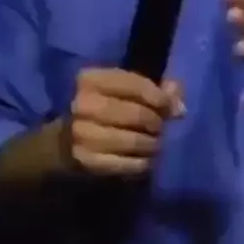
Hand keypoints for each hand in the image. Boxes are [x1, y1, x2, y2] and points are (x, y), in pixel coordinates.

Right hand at [69, 68, 184, 176]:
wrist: (65, 140)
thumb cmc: (103, 108)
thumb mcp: (122, 90)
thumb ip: (154, 89)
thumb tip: (178, 102)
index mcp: (91, 79)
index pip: (135, 84)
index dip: (160, 97)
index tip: (174, 109)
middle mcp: (83, 104)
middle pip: (137, 114)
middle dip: (157, 123)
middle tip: (163, 129)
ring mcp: (82, 134)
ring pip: (132, 141)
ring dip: (152, 144)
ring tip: (157, 144)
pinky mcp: (86, 161)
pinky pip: (125, 164)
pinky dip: (142, 163)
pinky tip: (147, 160)